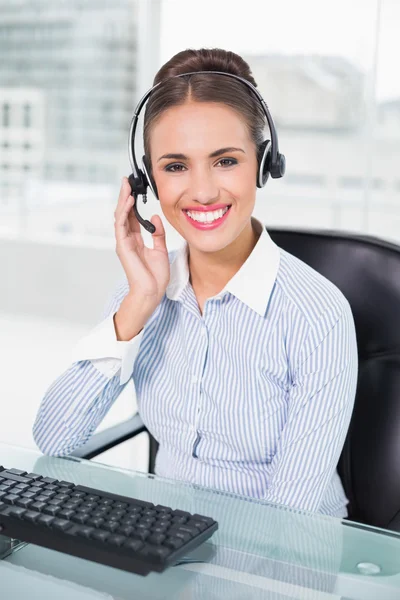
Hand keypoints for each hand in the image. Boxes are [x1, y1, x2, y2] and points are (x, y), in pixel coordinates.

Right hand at [114, 177, 169, 303]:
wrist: (151, 291)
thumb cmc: (155, 276)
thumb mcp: (161, 250)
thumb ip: (158, 233)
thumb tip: (155, 217)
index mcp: (136, 239)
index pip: (133, 216)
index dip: (133, 202)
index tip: (135, 188)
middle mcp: (127, 239)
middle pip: (124, 213)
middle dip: (125, 196)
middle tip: (127, 180)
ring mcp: (124, 242)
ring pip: (120, 216)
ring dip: (123, 200)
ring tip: (126, 185)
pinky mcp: (123, 246)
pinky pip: (121, 225)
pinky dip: (124, 212)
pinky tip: (129, 201)